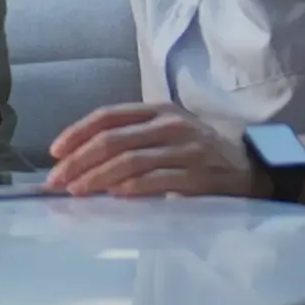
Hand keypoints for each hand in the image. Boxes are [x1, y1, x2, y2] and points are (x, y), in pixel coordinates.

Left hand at [46, 103, 256, 198]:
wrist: (248, 168)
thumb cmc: (196, 152)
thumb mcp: (165, 133)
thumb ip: (131, 139)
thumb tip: (80, 162)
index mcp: (157, 109)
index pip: (108, 116)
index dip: (77, 132)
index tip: (55, 152)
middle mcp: (170, 124)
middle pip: (113, 139)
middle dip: (79, 161)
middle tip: (57, 181)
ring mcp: (186, 148)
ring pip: (130, 160)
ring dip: (97, 178)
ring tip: (77, 191)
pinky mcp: (198, 175)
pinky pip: (158, 180)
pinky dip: (132, 187)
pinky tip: (113, 195)